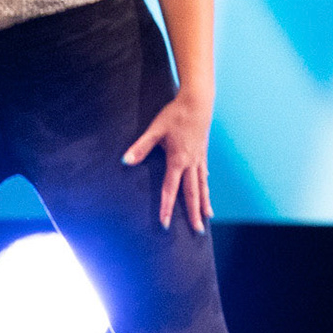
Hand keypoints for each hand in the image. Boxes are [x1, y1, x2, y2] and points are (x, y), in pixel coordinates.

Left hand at [122, 91, 214, 230]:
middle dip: (193, 213)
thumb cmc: (175, 114)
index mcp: (178, 160)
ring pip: (202, 185)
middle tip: (197, 231)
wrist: (198, 101)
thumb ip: (141, 147)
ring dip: (204, 202)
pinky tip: (205, 188)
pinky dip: (205, 184)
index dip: (166, 207)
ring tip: (207, 217)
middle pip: (192, 193)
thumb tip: (126, 161)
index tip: (165, 223)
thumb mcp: (155, 130)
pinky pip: (204, 173)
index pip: (170, 189)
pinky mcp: (203, 152)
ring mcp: (199, 158)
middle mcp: (191, 163)